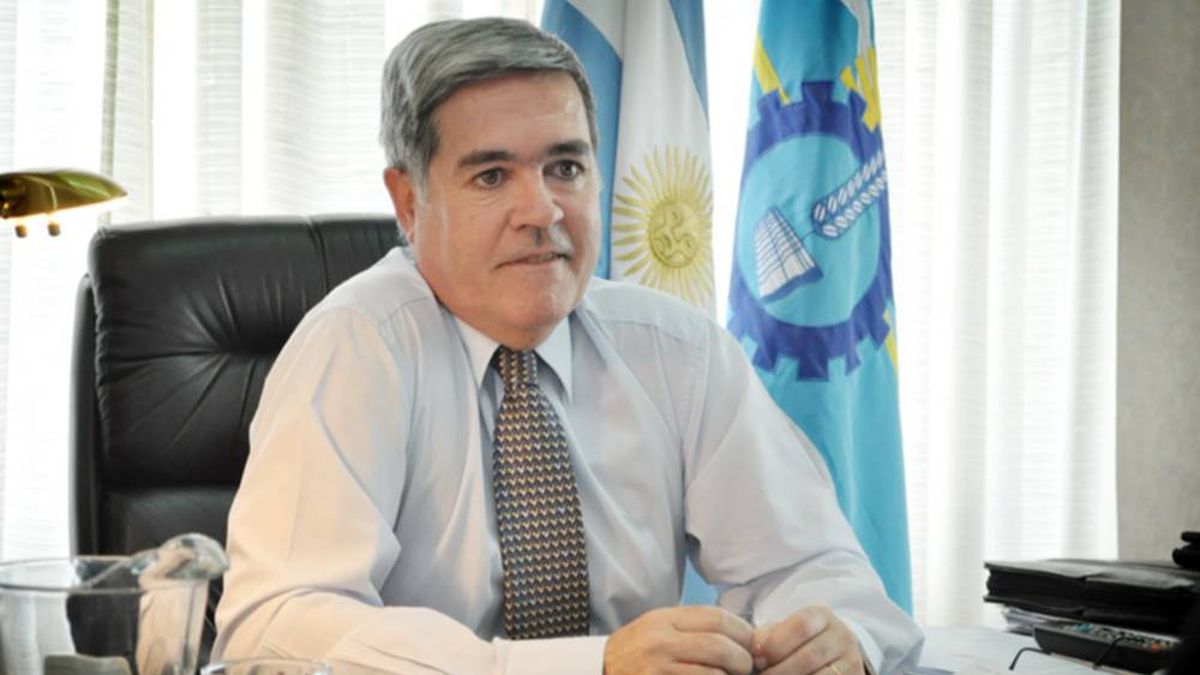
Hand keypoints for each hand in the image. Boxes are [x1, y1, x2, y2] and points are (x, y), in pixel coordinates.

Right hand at [604, 606, 755, 674]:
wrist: (600, 670)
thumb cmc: (638, 648)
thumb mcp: (660, 626)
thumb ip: (696, 626)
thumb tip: (744, 635)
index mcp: (665, 619)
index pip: (717, 618)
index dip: (743, 631)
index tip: (750, 643)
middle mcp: (661, 642)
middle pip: (720, 646)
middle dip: (743, 659)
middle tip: (746, 666)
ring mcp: (659, 669)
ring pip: (714, 673)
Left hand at [750, 606, 865, 674]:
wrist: (832, 655)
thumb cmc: (797, 642)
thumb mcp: (784, 631)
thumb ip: (767, 636)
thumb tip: (752, 651)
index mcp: (822, 616)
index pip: (801, 625)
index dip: (776, 643)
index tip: (757, 659)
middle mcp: (842, 636)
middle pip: (809, 655)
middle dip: (780, 671)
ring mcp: (851, 661)